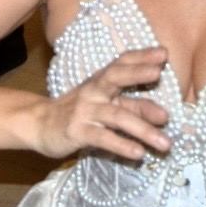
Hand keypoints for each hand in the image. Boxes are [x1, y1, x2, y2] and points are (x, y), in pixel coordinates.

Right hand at [31, 47, 170, 159]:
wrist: (40, 124)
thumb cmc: (81, 112)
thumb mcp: (106, 105)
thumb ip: (133, 107)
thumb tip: (164, 113)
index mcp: (101, 81)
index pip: (121, 63)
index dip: (141, 57)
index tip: (163, 53)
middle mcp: (94, 91)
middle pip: (114, 78)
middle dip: (136, 74)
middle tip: (158, 74)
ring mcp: (85, 111)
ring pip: (116, 116)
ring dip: (142, 129)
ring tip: (166, 143)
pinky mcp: (77, 131)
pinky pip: (102, 137)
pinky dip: (121, 145)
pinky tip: (138, 153)